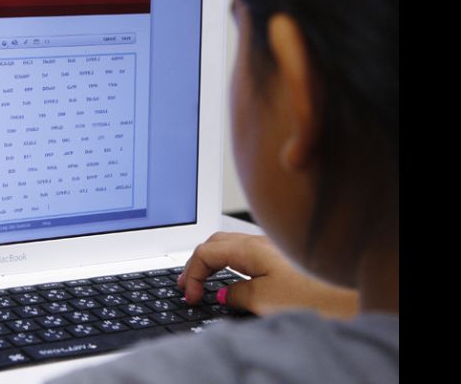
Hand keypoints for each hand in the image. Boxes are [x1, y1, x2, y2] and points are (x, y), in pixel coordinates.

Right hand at [178, 232, 358, 318]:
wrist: (353, 294)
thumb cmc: (316, 294)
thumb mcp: (265, 300)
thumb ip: (236, 293)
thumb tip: (224, 293)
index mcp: (250, 247)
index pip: (205, 251)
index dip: (192, 274)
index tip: (191, 296)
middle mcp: (261, 242)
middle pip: (215, 243)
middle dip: (197, 263)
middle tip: (188, 285)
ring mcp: (273, 249)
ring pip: (232, 247)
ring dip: (214, 263)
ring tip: (205, 281)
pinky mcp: (284, 260)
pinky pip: (248, 256)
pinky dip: (231, 266)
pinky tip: (236, 280)